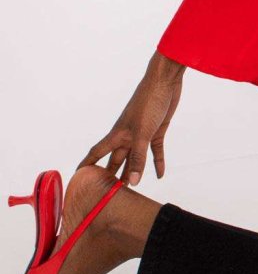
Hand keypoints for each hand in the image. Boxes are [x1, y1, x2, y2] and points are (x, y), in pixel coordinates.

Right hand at [78, 50, 185, 184]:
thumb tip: (133, 183)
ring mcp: (142, 133)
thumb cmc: (148, 102)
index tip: (78, 177)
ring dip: (133, 171)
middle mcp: (127, 135)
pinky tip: (160, 175)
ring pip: (136, 157)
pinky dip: (157, 162)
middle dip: (111, 174)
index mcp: (117, 134)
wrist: (164, 81)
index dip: (87, 164)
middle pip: (116, 159)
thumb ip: (138, 158)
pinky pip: (155, 151)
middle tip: (106, 192)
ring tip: (130, 189)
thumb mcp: (143, 132)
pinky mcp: (157, 130)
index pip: (97, 153)